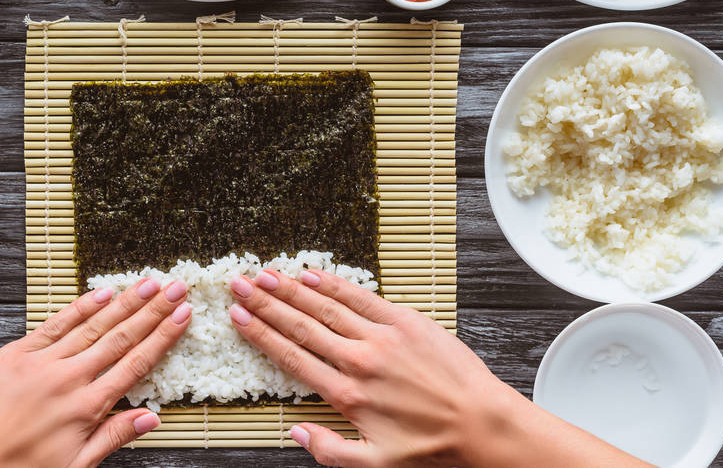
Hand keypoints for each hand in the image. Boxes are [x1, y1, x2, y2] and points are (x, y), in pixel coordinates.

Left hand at [0, 277, 191, 467]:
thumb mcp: (74, 466)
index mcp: (86, 408)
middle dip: (152, 311)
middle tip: (175, 288)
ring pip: (92, 325)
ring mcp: (41, 363)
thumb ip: (114, 436)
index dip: (163, 336)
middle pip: (120, 337)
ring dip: (124, 302)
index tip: (182, 316)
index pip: (136, 363)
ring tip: (148, 284)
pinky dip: (79, 307)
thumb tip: (152, 418)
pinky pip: (54, 324)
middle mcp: (68, 380)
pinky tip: (100, 293)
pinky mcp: (15, 354)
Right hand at [228, 270, 652, 467]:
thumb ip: (330, 451)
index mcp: (348, 395)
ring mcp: (383, 337)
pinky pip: (363, 297)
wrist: (484, 425)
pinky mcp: (407, 321)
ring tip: (266, 273)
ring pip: (327, 306)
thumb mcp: (375, 465)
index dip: (261, 334)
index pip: (292, 356)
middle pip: (301, 325)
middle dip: (266, 303)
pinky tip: (314, 274)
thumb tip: (294, 433)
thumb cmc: (433, 449)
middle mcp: (359, 360)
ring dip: (293, 288)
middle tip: (240, 284)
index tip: (237, 317)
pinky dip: (335, 284)